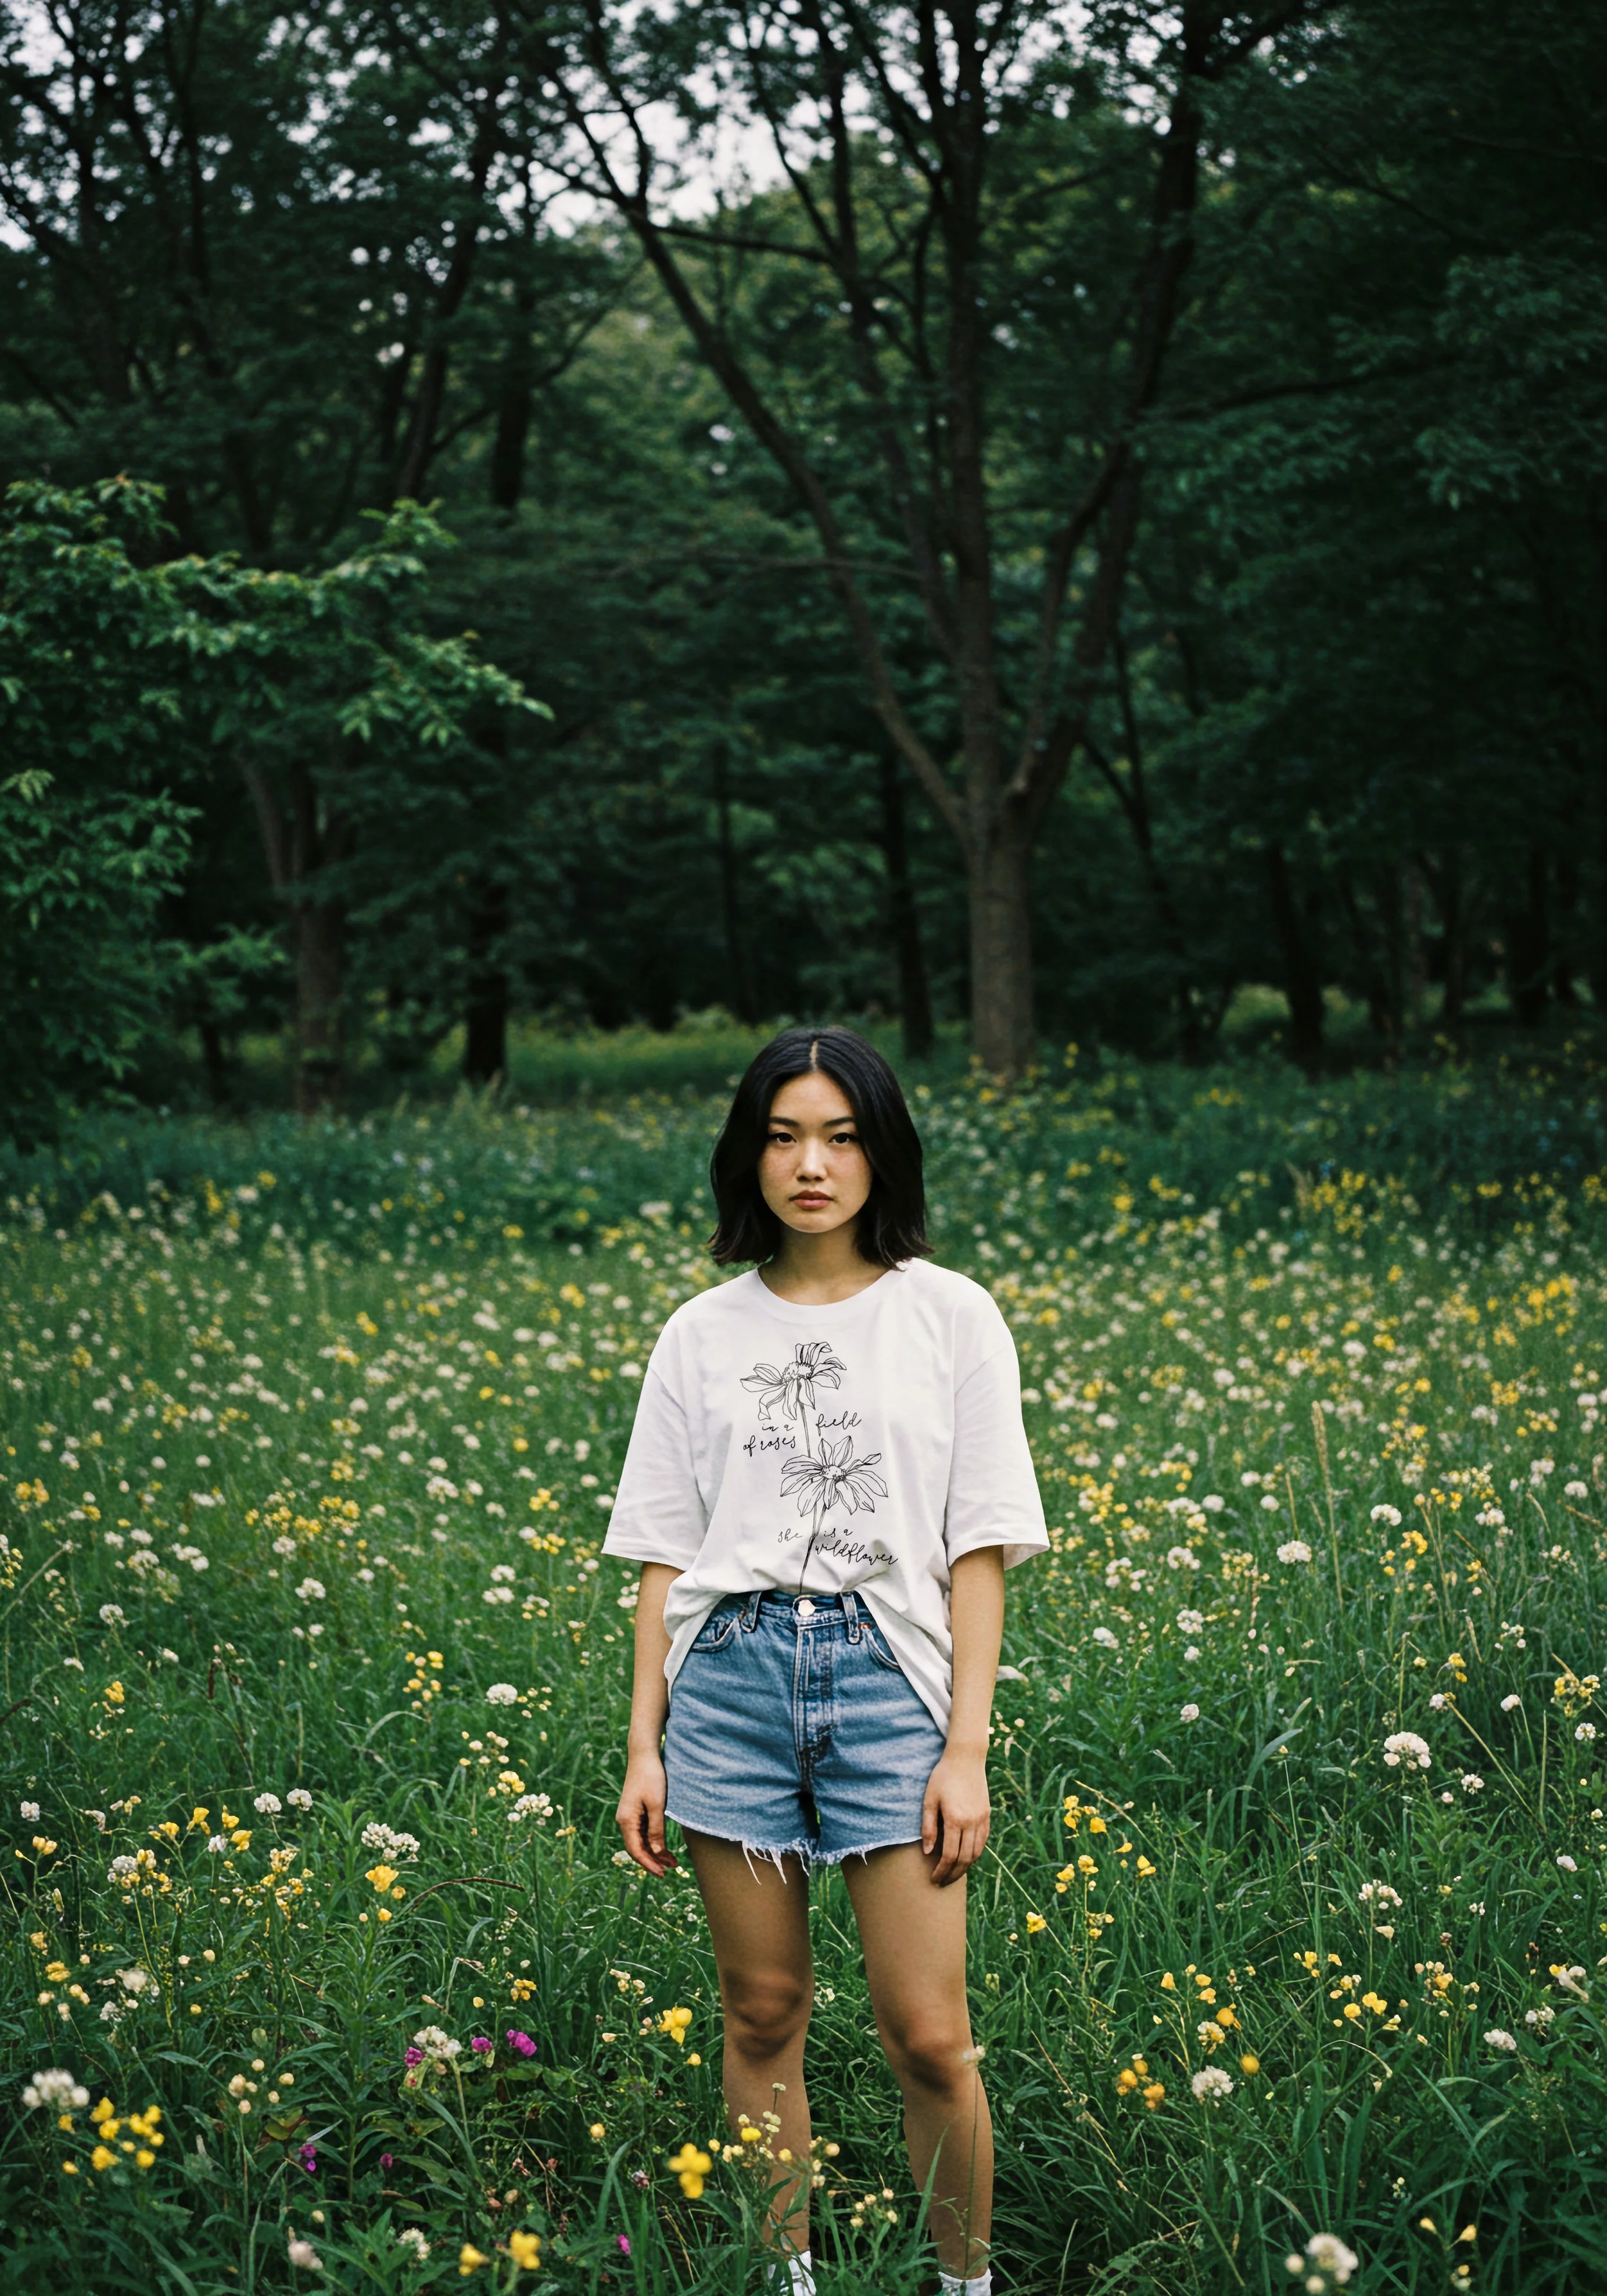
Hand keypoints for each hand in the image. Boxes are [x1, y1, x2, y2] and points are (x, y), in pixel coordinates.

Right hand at [616, 1749, 678, 1876]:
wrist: (644, 1754)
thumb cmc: (651, 1777)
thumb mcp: (657, 1805)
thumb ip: (656, 1830)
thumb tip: (656, 1852)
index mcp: (626, 1820)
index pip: (636, 1850)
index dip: (649, 1864)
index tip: (663, 1873)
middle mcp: (624, 1820)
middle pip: (638, 1847)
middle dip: (654, 1860)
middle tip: (671, 1869)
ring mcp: (630, 1815)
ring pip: (641, 1840)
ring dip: (655, 1851)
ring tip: (673, 1860)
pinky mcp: (636, 1810)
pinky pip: (643, 1831)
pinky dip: (654, 1839)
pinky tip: (664, 1845)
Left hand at [922, 1751, 989, 1886]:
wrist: (966, 1758)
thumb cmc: (943, 1776)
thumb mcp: (929, 1799)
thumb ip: (928, 1826)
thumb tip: (928, 1851)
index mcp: (955, 1819)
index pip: (949, 1855)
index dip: (941, 1871)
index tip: (933, 1879)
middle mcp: (971, 1822)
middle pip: (965, 1859)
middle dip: (953, 1874)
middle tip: (942, 1883)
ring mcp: (982, 1819)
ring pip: (976, 1853)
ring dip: (965, 1867)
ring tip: (953, 1874)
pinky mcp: (987, 1815)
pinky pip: (983, 1841)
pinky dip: (975, 1853)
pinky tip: (966, 1857)